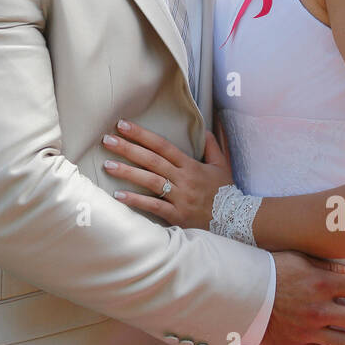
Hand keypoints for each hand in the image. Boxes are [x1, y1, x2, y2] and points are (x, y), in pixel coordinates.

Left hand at [101, 118, 232, 230]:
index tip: (123, 125)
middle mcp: (183, 179)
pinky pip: (154, 206)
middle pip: (152, 160)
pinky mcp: (177, 215)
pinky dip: (136, 200)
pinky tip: (119, 195)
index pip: (162, 145)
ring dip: (128, 172)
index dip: (142, 134)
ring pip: (150, 181)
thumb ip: (212, 146)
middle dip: (128, 149)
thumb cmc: (226, 192)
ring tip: (108, 165)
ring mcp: (180, 197)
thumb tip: (205, 130)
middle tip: (107, 141)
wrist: (237, 219)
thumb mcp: (222, 165)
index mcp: (191, 165)